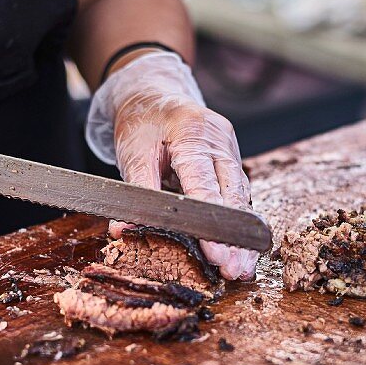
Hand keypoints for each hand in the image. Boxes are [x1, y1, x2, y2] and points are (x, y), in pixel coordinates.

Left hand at [87, 51, 258, 279]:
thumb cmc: (142, 121)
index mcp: (194, 134)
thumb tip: (124, 230)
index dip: (212, 224)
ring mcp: (230, 149)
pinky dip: (237, 221)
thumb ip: (135, 192)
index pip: (206, 185)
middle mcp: (220, 141)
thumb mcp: (132, 151)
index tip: (216, 255)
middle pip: (233, 195)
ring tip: (241, 268)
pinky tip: (239, 248)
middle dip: (234, 237)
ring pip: (241, 197)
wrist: (154, 93)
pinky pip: (238, 193)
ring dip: (240, 235)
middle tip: (234, 271)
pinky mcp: (230, 160)